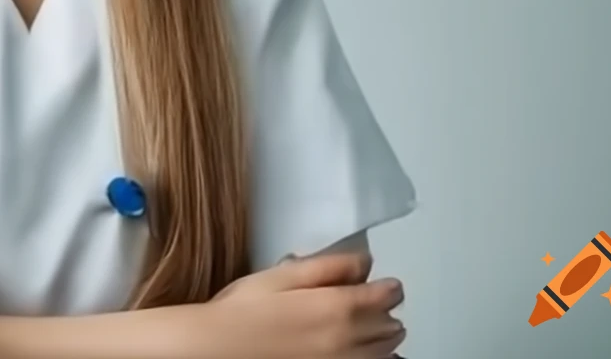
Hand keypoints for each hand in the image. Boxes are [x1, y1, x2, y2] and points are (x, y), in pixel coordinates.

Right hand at [205, 251, 405, 358]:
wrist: (219, 348)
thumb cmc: (246, 308)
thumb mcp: (284, 274)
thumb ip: (328, 267)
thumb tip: (364, 262)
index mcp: (337, 308)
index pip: (386, 297)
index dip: (388, 287)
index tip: (385, 284)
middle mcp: (348, 342)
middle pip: (391, 327)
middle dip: (386, 312)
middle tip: (371, 301)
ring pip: (387, 354)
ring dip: (384, 337)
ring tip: (368, 325)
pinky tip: (363, 352)